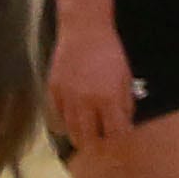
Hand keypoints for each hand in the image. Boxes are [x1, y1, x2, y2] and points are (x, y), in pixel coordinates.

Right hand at [47, 24, 140, 153]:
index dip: (118, 138)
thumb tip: (124, 122)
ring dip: (79, 138)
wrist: (85, 31)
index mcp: (109, 97)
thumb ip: (125, 101)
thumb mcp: (125, 76)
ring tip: (84, 140)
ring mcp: (67, 97)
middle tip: (100, 146)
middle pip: (89, 138)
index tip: (119, 138)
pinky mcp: (53, 91)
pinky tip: (69, 124)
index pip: (115, 132)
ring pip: (70, 130)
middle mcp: (87, 101)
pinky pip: (56, 116)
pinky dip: (62, 124)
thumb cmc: (110, 53)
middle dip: (97, 146)